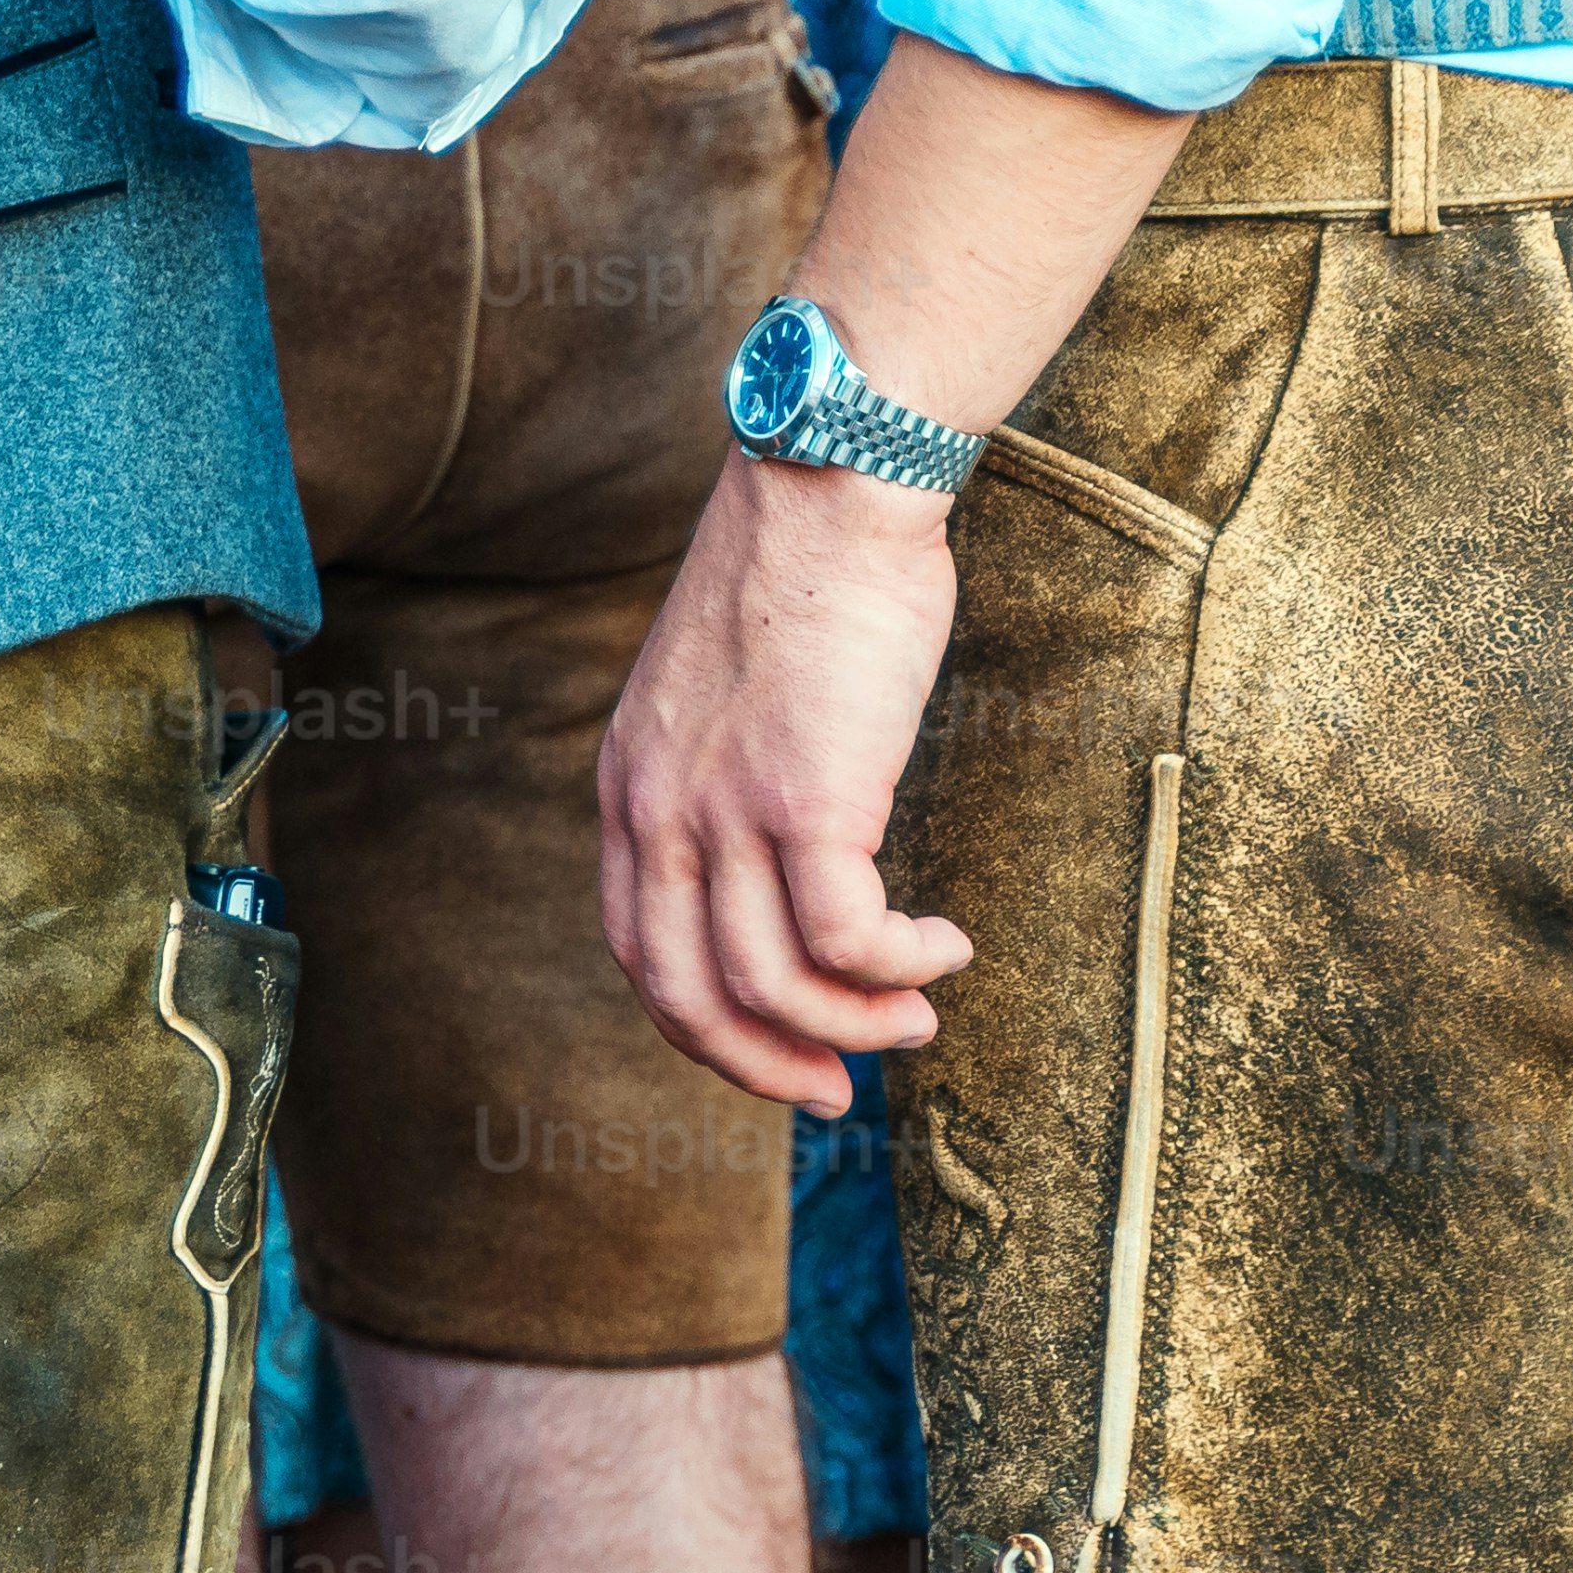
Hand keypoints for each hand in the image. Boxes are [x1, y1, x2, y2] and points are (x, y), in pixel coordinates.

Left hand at [594, 457, 975, 1112]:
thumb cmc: (804, 576)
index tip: (780, 1054)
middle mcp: (657, 812)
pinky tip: (944, 948)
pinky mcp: (807, 799)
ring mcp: (725, 810)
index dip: (709, 1029)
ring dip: (856, 1021)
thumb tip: (783, 854)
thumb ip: (722, 778)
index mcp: (628, 790)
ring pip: (773, 983)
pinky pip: (845, 938)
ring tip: (918, 1016)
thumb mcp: (723, 694)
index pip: (642, 954)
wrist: (831, 484)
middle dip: (765, 1063)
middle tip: (838, 1089)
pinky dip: (898, 965)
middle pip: (688, 997)